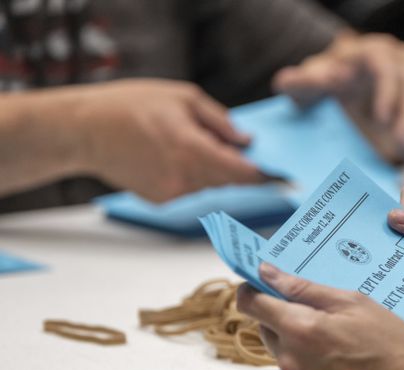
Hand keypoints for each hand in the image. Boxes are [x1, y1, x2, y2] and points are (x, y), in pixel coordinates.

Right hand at [73, 79, 265, 201]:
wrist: (84, 131)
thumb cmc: (131, 106)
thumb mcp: (183, 97)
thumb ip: (220, 121)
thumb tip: (247, 141)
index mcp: (192, 149)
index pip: (241, 173)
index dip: (264, 176)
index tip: (283, 177)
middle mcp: (184, 177)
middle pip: (230, 182)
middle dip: (241, 169)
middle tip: (247, 155)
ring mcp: (172, 193)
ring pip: (211, 186)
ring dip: (214, 171)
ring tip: (193, 145)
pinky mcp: (161, 201)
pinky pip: (191, 190)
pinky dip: (193, 176)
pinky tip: (173, 157)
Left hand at [236, 263, 403, 369]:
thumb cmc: (395, 347)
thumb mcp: (355, 303)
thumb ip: (304, 288)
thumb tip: (268, 274)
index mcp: (300, 329)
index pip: (251, 303)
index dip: (254, 288)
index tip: (266, 282)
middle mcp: (291, 360)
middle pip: (266, 326)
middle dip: (284, 313)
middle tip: (322, 310)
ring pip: (281, 350)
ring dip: (299, 340)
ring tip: (339, 339)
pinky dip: (308, 363)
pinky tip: (340, 361)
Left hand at [273, 32, 403, 162]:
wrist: (351, 101)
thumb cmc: (330, 91)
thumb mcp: (310, 88)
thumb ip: (299, 84)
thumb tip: (287, 80)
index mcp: (369, 52)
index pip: (383, 62)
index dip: (386, 90)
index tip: (381, 117)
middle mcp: (399, 59)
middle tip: (398, 140)